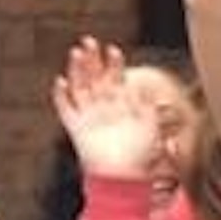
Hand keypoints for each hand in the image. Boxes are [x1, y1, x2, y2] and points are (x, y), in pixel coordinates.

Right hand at [52, 36, 157, 178]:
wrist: (122, 178)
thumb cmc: (140, 153)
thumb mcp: (151, 128)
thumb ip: (153, 111)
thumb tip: (161, 97)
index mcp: (119, 100)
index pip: (114, 75)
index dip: (113, 63)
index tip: (113, 50)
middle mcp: (102, 103)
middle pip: (93, 75)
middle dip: (91, 58)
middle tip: (88, 41)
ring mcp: (88, 113)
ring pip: (79, 85)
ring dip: (76, 69)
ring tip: (75, 54)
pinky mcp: (75, 126)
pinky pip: (65, 108)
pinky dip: (60, 95)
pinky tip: (60, 82)